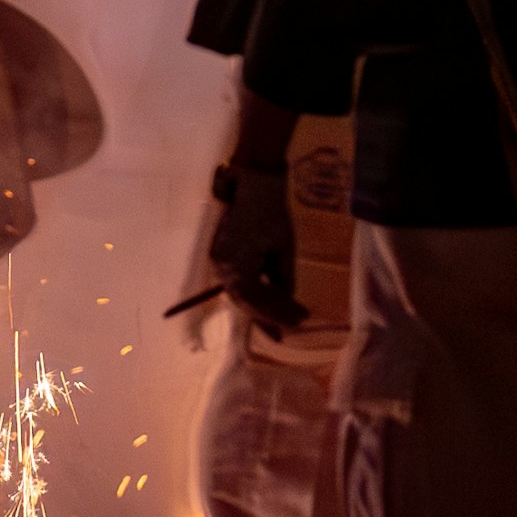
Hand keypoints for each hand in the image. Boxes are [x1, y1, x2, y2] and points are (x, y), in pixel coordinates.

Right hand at [206, 162, 306, 332]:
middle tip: (288, 330)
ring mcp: (217, 262)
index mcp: (237, 267)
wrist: (253, 186)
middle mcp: (222, 268)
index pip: (257, 301)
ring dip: (258, 307)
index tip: (299, 321)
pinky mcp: (220, 256)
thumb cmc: (272, 214)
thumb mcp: (284, 250)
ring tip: (279, 323)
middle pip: (244, 301)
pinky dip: (250, 293)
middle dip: (267, 316)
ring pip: (238, 294)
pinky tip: (265, 301)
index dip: (277, 314)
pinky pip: (234, 282)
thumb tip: (287, 303)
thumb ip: (283, 280)